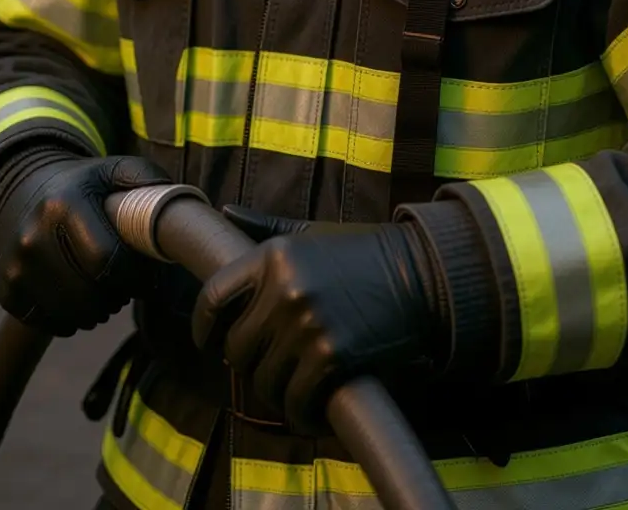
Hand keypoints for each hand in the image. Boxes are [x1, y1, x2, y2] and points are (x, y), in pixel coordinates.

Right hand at [0, 150, 168, 335]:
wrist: (17, 192)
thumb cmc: (80, 185)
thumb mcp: (112, 169)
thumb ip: (147, 181)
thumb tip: (181, 210)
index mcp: (64, 204)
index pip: (109, 263)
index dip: (135, 278)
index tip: (146, 277)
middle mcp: (32, 237)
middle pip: (91, 297)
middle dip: (118, 298)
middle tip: (125, 287)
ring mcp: (15, 268)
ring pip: (72, 316)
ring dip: (97, 312)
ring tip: (103, 291)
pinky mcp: (7, 291)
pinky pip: (50, 325)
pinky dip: (71, 319)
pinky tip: (78, 298)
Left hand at [192, 220, 447, 432]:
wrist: (422, 276)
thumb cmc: (362, 254)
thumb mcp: (311, 233)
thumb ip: (265, 228)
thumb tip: (224, 214)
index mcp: (273, 256)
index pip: (214, 298)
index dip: (205, 327)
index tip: (210, 341)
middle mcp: (285, 288)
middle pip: (237, 349)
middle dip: (250, 364)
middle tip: (272, 365)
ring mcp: (307, 324)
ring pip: (264, 382)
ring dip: (277, 392)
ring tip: (296, 386)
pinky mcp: (333, 356)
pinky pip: (297, 402)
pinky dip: (302, 413)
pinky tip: (314, 408)